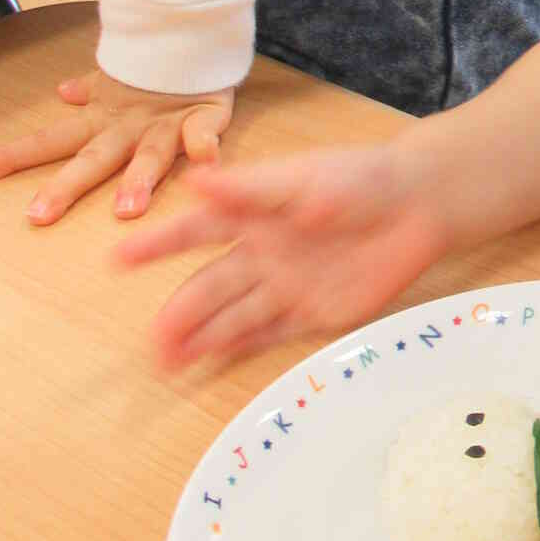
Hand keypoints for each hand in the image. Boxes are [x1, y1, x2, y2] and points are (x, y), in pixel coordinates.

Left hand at [0, 66, 233, 224]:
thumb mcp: (120, 81)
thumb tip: (62, 94)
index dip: (16, 156)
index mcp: (104, 120)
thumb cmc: (160, 69)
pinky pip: (205, 133)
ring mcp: (167, 124)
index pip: (52, 140)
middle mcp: (129, 126)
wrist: (200, 34)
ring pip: (150, 156)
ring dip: (137, 179)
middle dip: (65, 186)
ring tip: (126, 208)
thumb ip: (92, 91)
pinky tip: (205, 157)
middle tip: (38, 214)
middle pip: (93, 159)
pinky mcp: (206, 115)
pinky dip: (205, 145)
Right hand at [114, 142, 452, 368]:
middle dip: (179, 314)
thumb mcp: (302, 179)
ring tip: (167, 362)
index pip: (195, 231)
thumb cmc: (361, 178)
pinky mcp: (317, 309)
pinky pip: (272, 332)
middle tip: (150, 342)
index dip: (158, 245)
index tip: (118, 260)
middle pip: (210, 287)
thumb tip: (196, 181)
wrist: (420, 204)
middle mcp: (262, 252)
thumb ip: (250, 188)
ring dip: (201, 338)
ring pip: (234, 316)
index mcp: (253, 214)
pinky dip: (242, 347)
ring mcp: (287, 284)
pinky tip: (213, 361)